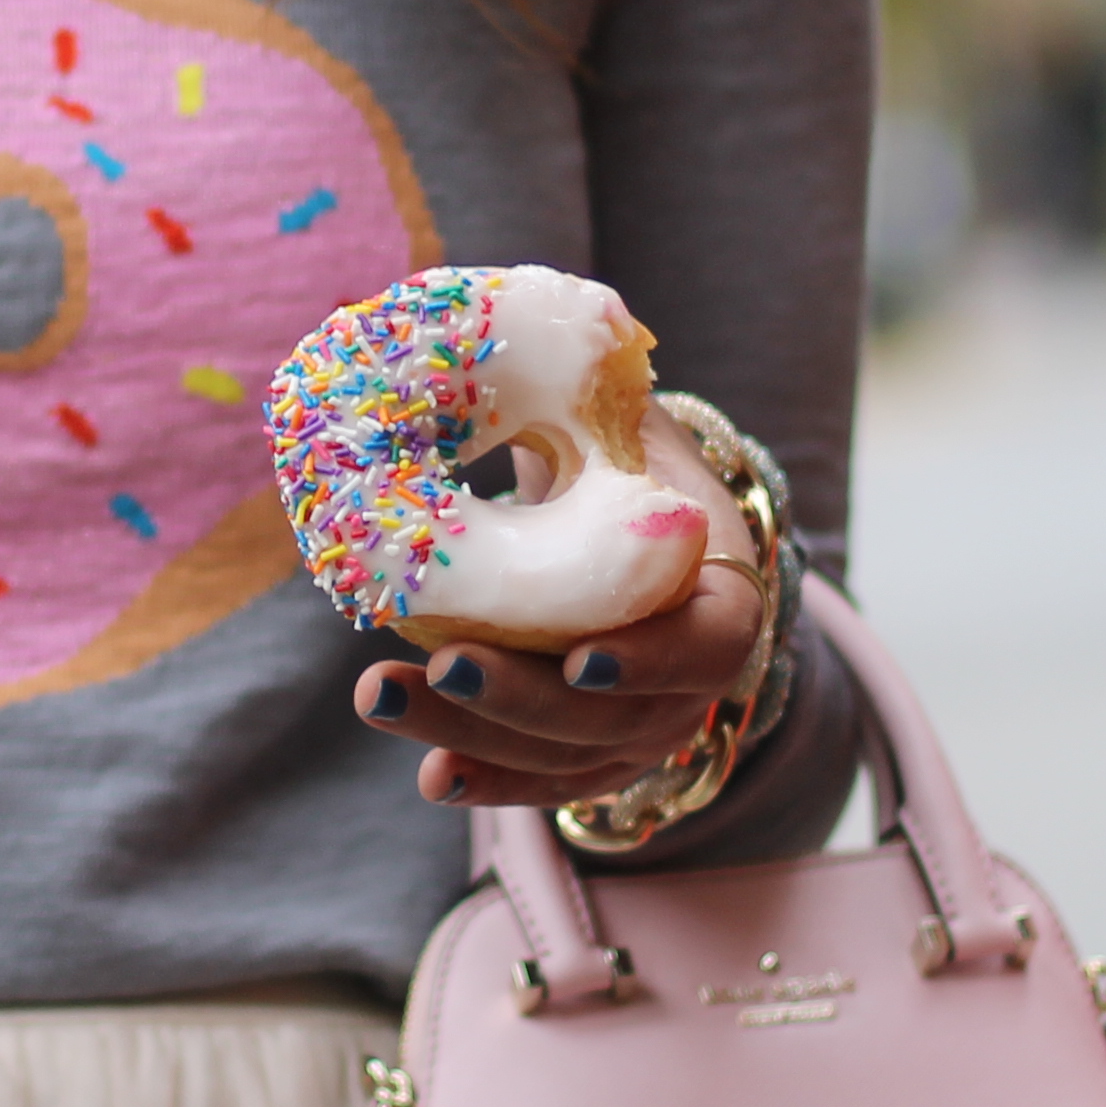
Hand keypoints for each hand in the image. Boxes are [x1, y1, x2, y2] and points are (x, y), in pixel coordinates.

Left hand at [348, 405, 765, 810]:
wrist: (636, 529)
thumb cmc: (630, 465)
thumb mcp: (631, 426)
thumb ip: (605, 396)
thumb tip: (561, 323)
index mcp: (724, 597)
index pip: (708, 646)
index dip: (650, 658)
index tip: (579, 654)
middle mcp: (689, 681)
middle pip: (616, 718)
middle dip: (524, 700)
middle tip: (444, 667)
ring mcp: (639, 728)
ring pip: (563, 757)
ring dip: (473, 737)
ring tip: (381, 696)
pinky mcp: (584, 754)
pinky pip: (539, 784)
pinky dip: (484, 779)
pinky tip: (430, 776)